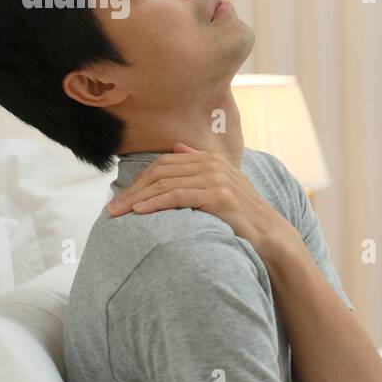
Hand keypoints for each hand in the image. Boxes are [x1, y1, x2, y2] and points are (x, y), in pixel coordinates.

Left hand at [106, 143, 293, 252]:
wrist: (269, 232)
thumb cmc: (242, 214)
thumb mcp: (222, 184)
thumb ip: (200, 165)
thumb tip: (177, 148)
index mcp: (210, 159)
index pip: (164, 163)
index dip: (139, 179)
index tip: (122, 197)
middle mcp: (212, 164)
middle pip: (160, 171)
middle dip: (133, 189)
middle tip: (112, 207)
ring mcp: (216, 177)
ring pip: (165, 183)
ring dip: (138, 198)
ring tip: (119, 212)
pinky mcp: (218, 195)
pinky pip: (177, 195)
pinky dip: (155, 203)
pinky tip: (140, 211)